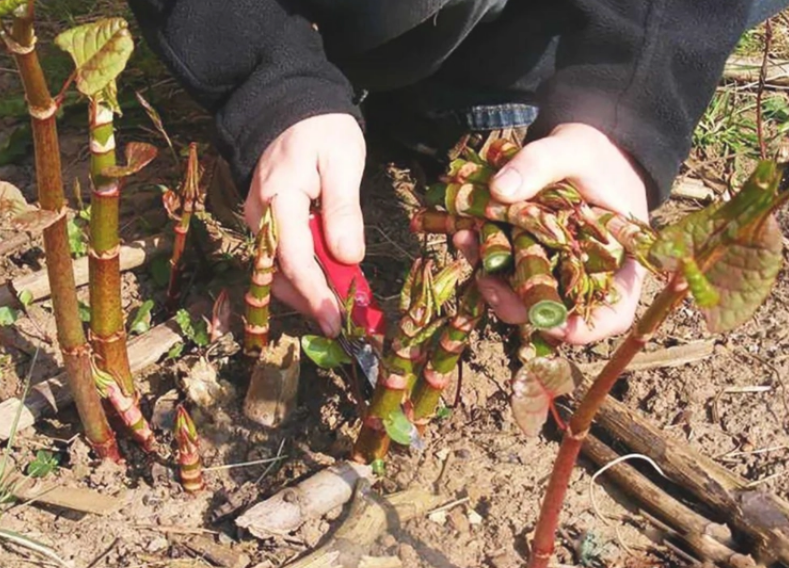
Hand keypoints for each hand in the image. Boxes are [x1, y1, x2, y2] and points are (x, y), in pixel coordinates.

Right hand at [244, 113, 365, 336]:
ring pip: (278, 271)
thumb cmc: (321, 130)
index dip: (315, 294)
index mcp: (277, 200)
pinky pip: (281, 259)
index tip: (337, 321)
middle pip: (279, 274)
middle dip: (310, 303)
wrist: (291, 107)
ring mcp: (261, 222)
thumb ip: (343, 210)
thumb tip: (347, 258)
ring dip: (306, 294)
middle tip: (343, 325)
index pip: (293, 259)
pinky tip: (328, 286)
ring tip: (340, 310)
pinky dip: (304, 277)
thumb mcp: (342, 162)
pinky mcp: (269, 225)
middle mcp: (260, 217)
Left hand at [454, 123, 648, 343]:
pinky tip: (465, 233)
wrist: (579, 146)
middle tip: (487, 282)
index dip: (586, 330)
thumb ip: (541, 164)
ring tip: (466, 241)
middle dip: (516, 304)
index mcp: (619, 262)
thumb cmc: (595, 155)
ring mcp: (551, 271)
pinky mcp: (524, 258)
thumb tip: (500, 190)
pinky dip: (482, 257)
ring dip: (491, 281)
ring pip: (521, 294)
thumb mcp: (575, 149)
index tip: (554, 326)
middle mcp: (584, 276)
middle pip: (555, 312)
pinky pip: (502, 269)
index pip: (613, 313)